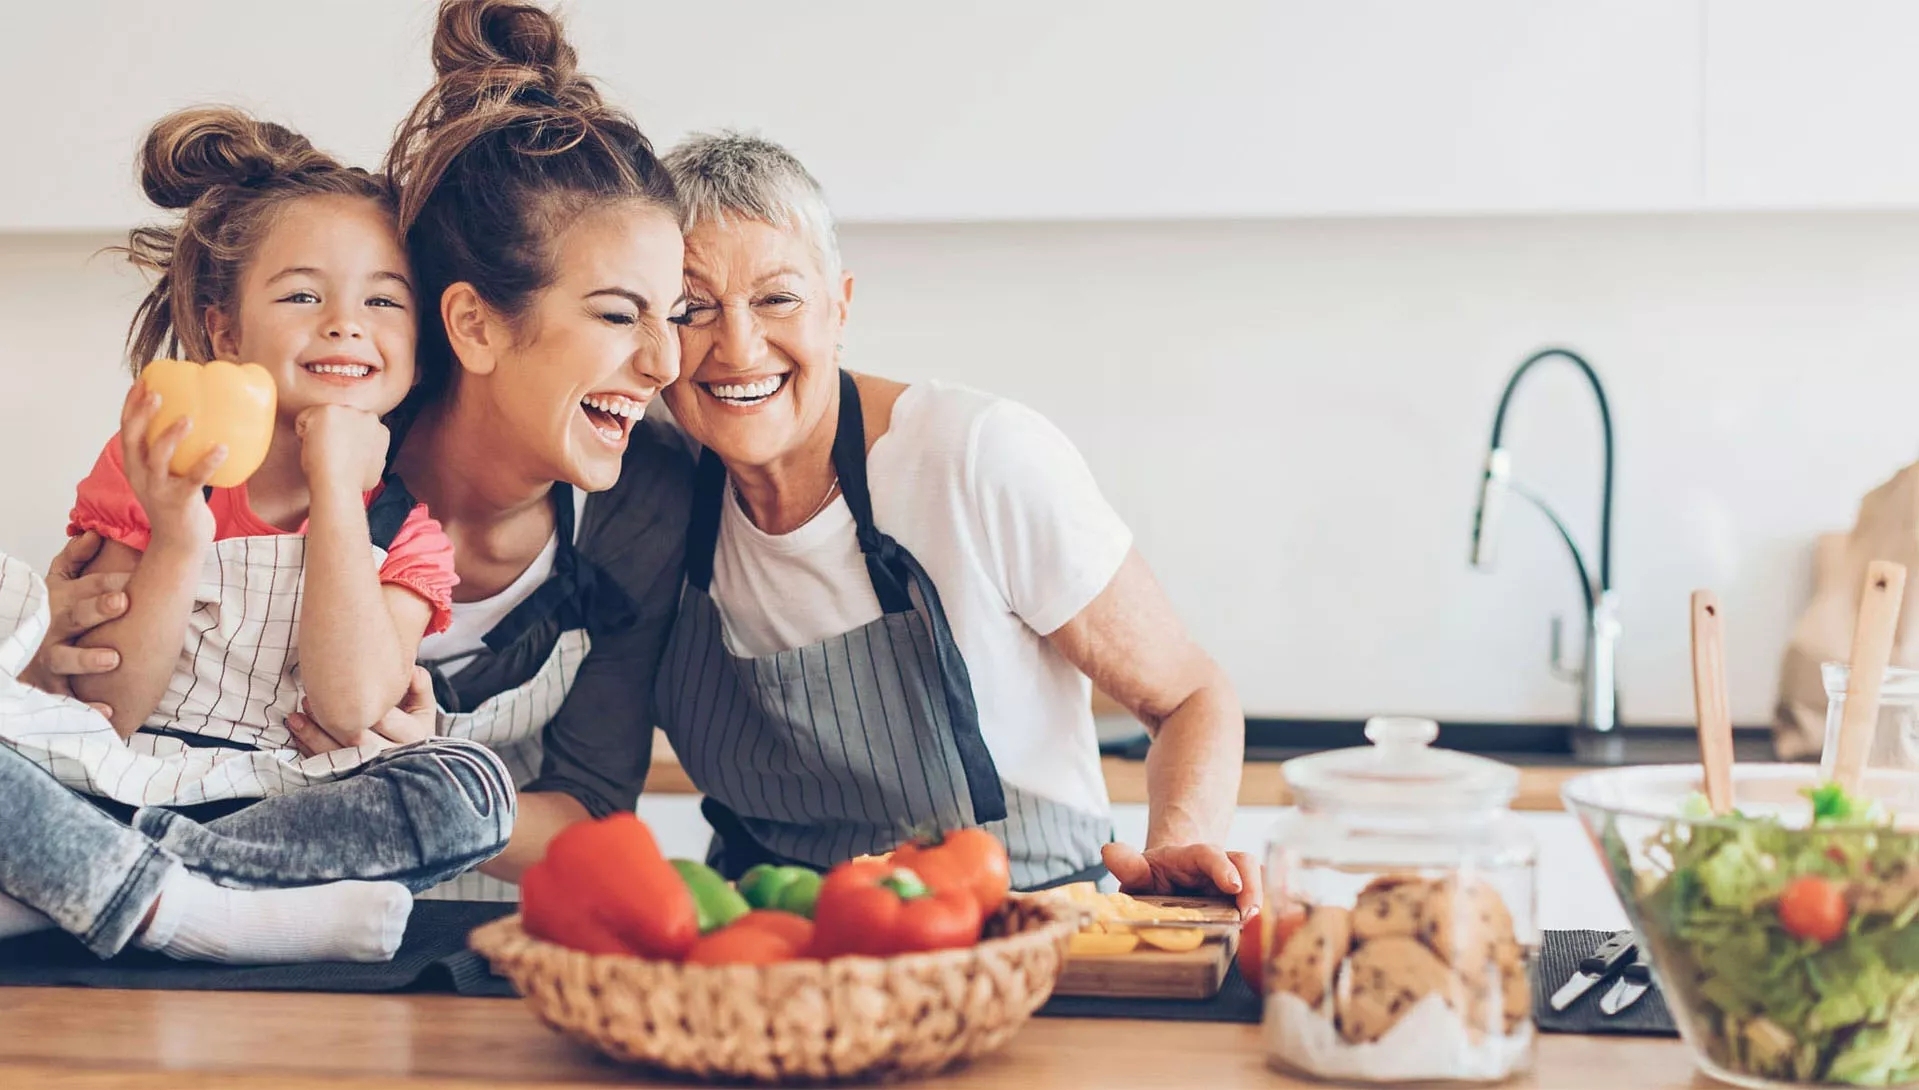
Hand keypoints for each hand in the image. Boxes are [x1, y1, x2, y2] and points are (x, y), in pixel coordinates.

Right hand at [19, 531, 127, 713]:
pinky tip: (108, 710)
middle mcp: (53, 628)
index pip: (86, 587)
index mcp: (60, 600)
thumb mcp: (54, 584)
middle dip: (97, 608)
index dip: (108, 582)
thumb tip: (94, 533)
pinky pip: (66, 700)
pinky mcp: (48, 688)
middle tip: (123, 602)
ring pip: (65, 658)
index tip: (133, 578)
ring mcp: (48, 659)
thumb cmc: (46, 615)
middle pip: (75, 616)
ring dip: (88, 658)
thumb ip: (73, 559)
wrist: (13, 652)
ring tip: (113, 659)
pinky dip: (86, 707)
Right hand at [119, 383, 223, 545]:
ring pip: (157, 460)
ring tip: (188, 419)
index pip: (126, 429)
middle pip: (132, 440)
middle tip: (157, 393)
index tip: (143, 380)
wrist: (179, 544)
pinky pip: (193, 480)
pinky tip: (222, 448)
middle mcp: (141, 476)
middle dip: (141, 415)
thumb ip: (175, 452)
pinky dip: (206, 463)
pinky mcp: (180, 503)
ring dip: (170, 437)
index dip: (131, 404)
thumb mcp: (168, 474)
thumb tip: (201, 417)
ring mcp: (158, 490)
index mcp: (136, 465)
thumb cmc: (178, 502)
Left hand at [286, 665, 436, 756]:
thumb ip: (418, 684)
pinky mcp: (352, 778)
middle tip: (308, 699)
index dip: (360, 701)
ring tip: (294, 718)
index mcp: (412, 735)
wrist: (412, 759)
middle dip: (330, 719)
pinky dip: (308, 750)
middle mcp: (393, 756)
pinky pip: (326, 768)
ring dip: (313, 736)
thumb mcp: (423, 704)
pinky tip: (296, 735)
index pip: (384, 717)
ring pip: (338, 756)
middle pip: (358, 740)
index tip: (338, 683)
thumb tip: (411, 671)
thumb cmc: (412, 725)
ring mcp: (371, 770)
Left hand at [296, 405, 388, 492]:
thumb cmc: (352, 482)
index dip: (343, 440)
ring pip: (322, 417)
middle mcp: (367, 416)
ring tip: (322, 452)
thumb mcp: (374, 469)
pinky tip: (312, 447)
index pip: (354, 427)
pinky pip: (305, 418)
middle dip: (332, 433)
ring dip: (318, 433)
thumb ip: (370, 454)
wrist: (339, 485)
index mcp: (380, 430)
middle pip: (339, 419)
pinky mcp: (327, 410)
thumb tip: (366, 456)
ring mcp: (347, 411)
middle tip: (330, 453)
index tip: (340, 453)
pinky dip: (303, 433)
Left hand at [1102, 841, 1263, 919]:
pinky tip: (1263, 932)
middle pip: (1244, 863)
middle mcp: (1218, 865)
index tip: (1233, 886)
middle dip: (1252, 886)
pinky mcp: (1242, 900)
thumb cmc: (1154, 878)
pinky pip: (1262, 899)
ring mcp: (1234, 881)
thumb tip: (1109, 852)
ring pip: (1258, 880)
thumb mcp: (1139, 872)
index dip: (1222, 867)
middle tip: (1250, 914)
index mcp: (1190, 857)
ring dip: (1261, 901)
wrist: (1170, 880)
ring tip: (1255, 926)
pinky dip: (1266, 913)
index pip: (1209, 853)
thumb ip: (1129, 865)